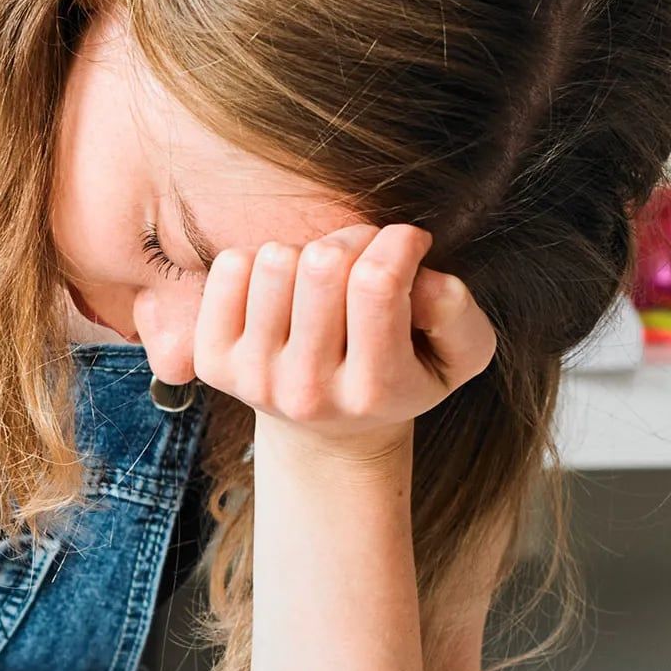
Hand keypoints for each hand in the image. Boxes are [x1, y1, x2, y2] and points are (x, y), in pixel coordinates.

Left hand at [140, 223, 495, 458]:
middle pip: (323, 264)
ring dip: (307, 251)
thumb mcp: (456, 358)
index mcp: (373, 391)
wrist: (328, 431)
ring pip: (277, 259)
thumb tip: (423, 276)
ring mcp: (254, 378)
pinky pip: (230, 266)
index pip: (377, 282)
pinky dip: (259, 260)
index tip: (408, 245)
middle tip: (364, 256)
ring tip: (323, 280)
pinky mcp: (213, 361)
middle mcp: (307, 392)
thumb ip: (457, 315)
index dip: (399, 241)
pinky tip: (283, 289)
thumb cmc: (402, 377)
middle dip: (355, 239)